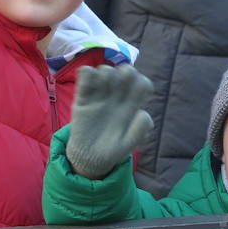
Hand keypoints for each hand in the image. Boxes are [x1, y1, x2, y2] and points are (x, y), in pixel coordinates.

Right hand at [65, 65, 153, 179]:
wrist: (89, 157)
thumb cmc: (112, 150)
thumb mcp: (128, 145)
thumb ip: (139, 131)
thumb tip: (144, 113)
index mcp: (131, 105)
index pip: (142, 84)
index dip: (142, 83)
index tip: (136, 92)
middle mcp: (117, 97)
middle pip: (126, 71)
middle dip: (125, 72)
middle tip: (118, 86)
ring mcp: (100, 95)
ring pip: (106, 70)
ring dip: (106, 73)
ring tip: (101, 88)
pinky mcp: (83, 97)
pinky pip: (86, 76)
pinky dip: (87, 73)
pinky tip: (87, 85)